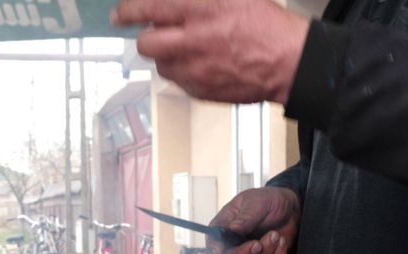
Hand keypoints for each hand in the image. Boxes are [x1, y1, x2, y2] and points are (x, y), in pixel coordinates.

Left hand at [112, 0, 309, 103]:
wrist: (288, 61)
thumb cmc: (265, 26)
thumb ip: (196, 1)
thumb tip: (171, 3)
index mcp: (199, 10)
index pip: (149, 9)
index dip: (128, 12)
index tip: (120, 15)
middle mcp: (192, 41)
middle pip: (146, 44)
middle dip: (146, 38)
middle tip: (153, 34)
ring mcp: (195, 70)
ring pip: (161, 65)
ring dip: (166, 56)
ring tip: (184, 50)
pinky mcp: (201, 91)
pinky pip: (179, 81)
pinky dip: (183, 72)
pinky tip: (200, 64)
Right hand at [208, 187, 299, 253]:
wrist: (290, 208)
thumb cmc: (269, 200)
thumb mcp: (257, 202)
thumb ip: (245, 217)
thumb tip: (232, 229)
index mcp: (223, 226)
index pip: (214, 244)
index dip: (221, 250)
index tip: (234, 248)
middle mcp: (231, 243)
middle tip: (259, 244)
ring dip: (267, 252)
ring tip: (276, 234)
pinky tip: (281, 242)